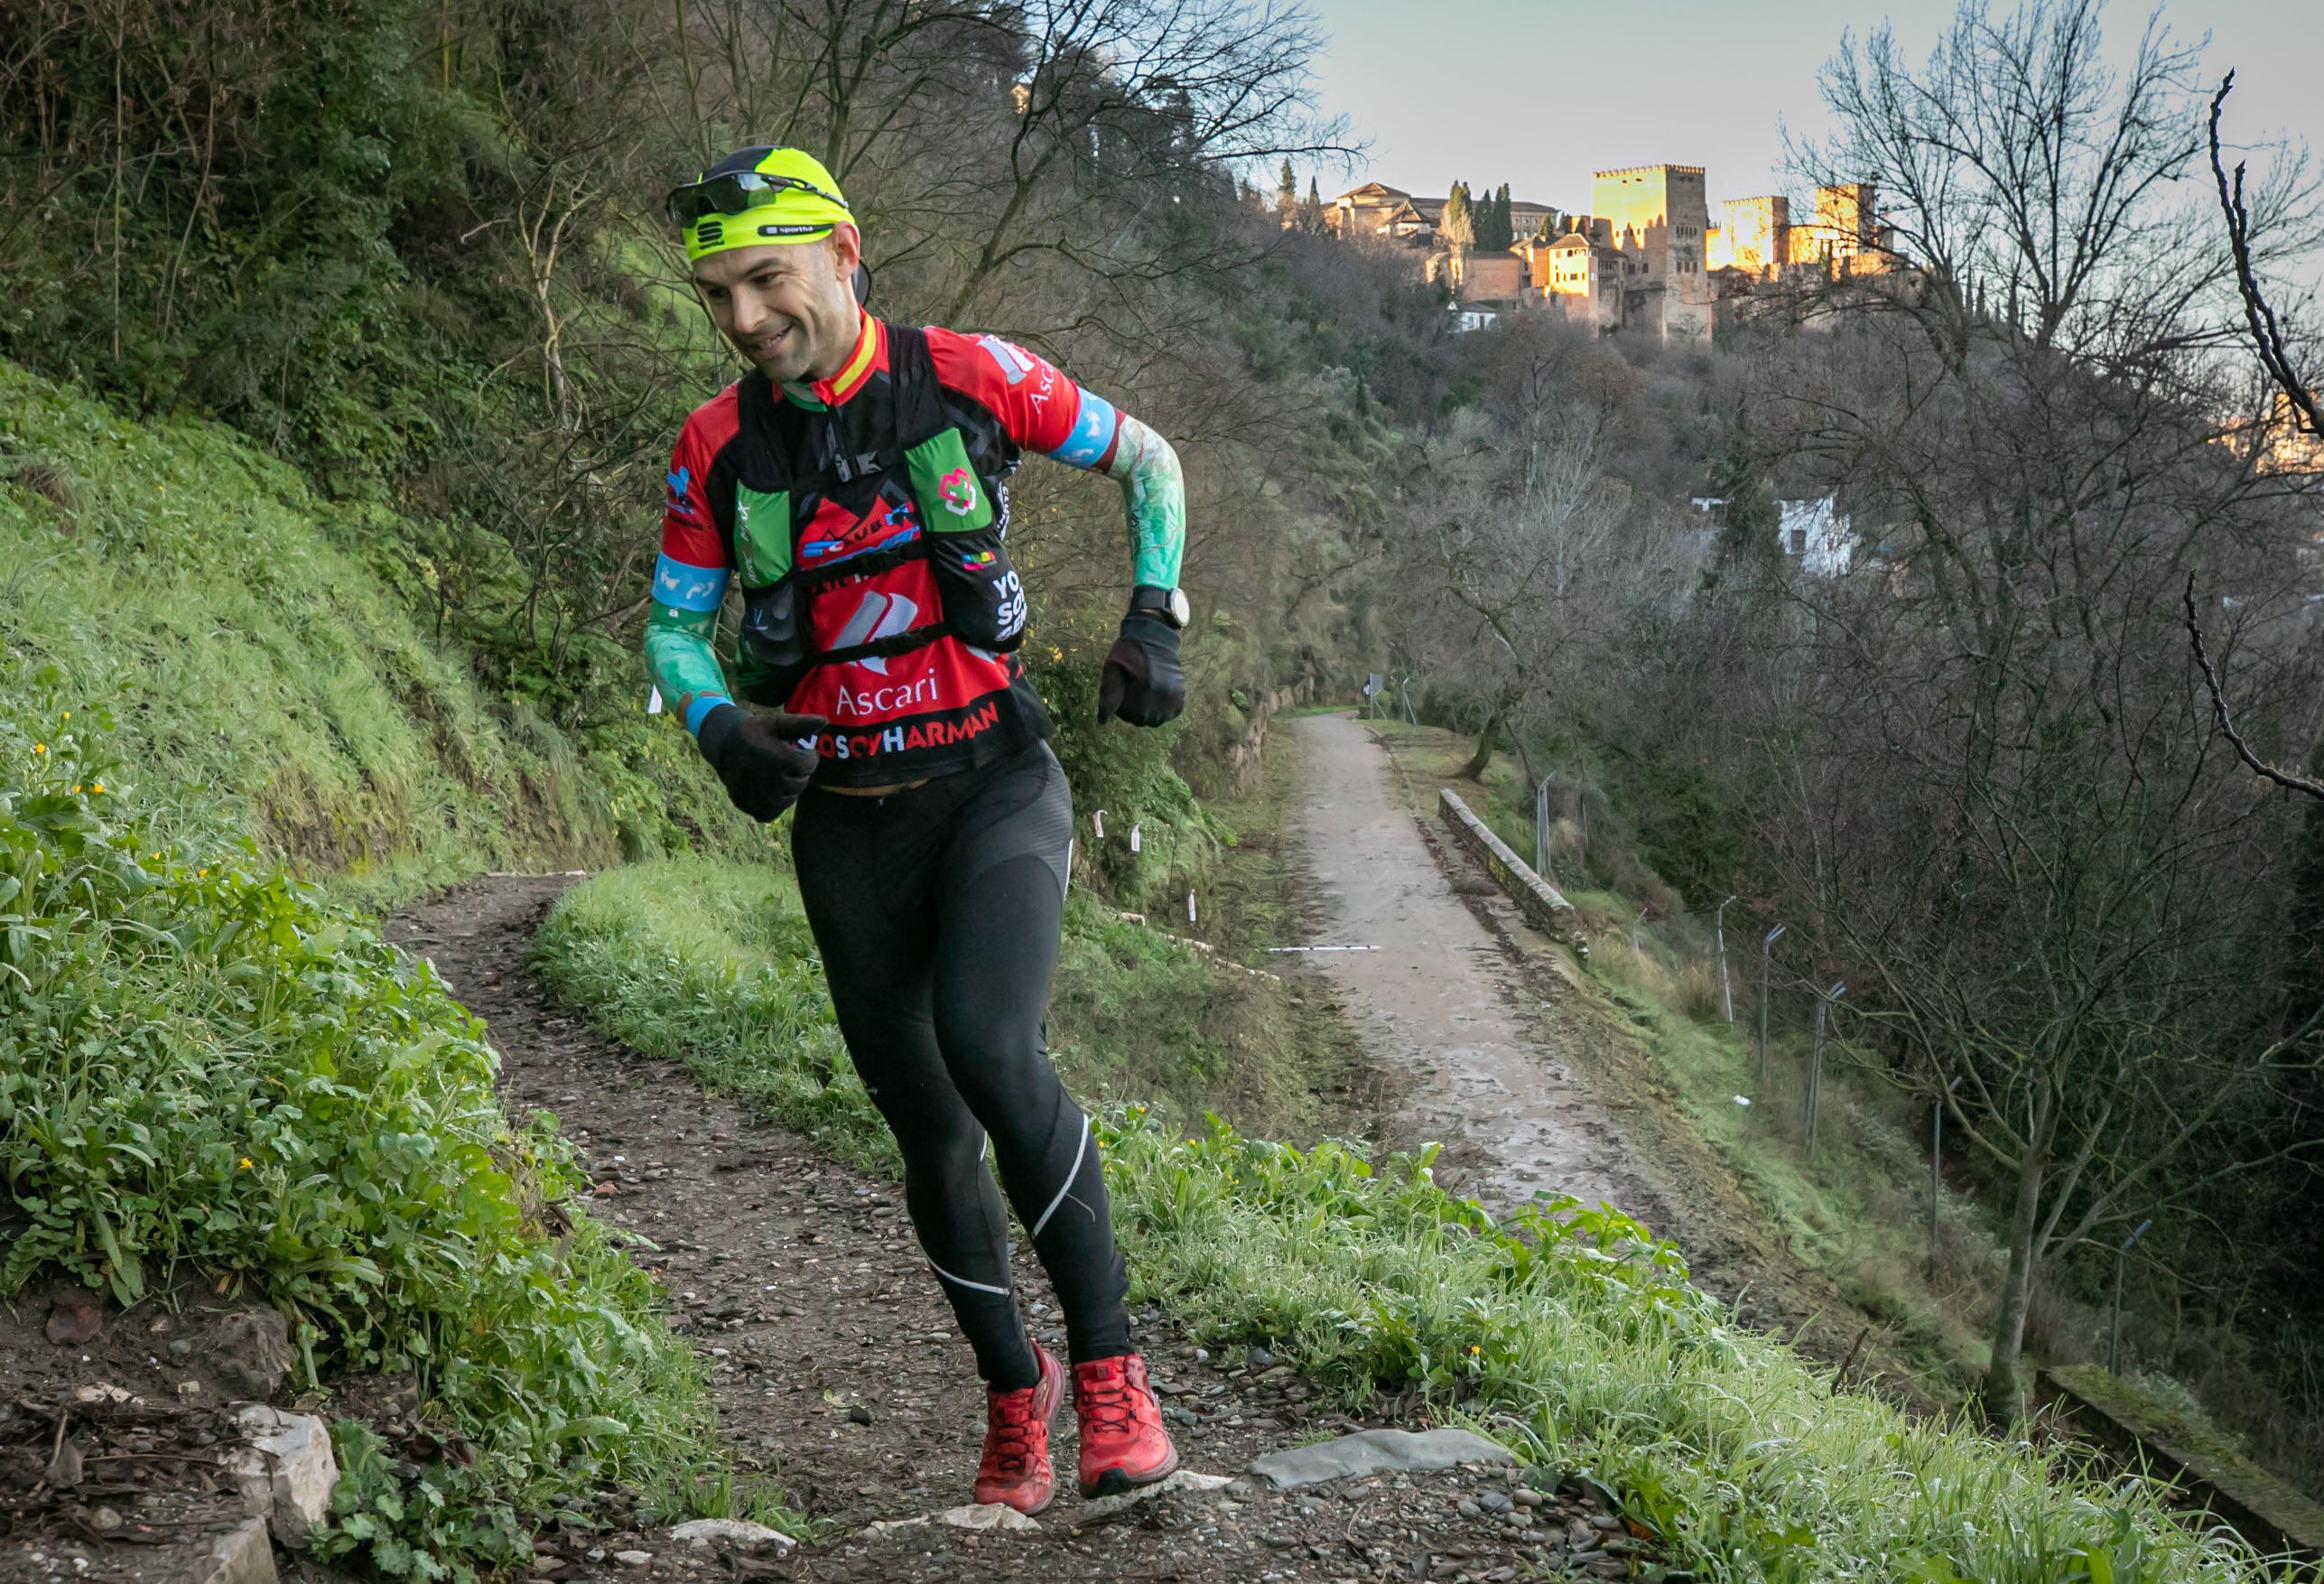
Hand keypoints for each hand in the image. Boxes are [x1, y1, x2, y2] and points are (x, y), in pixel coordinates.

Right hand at [697, 705, 826, 821]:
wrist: (723, 747)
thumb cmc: (754, 733)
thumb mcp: (775, 723)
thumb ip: (800, 723)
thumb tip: (824, 721)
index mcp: (778, 759)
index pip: (809, 764)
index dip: (807, 756)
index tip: (798, 750)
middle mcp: (770, 781)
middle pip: (801, 783)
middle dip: (798, 772)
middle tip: (786, 762)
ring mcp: (759, 797)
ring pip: (789, 799)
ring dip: (788, 788)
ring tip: (777, 773)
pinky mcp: (751, 807)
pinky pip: (773, 812)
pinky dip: (774, 802)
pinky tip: (769, 788)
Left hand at [1096, 613, 1183, 727]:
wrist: (1155, 639)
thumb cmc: (1129, 653)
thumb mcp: (1112, 670)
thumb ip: (1108, 695)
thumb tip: (1102, 721)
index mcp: (1136, 696)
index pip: (1127, 717)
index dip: (1123, 707)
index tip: (1125, 691)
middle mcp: (1155, 702)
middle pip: (1142, 720)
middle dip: (1136, 709)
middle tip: (1136, 689)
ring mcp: (1169, 701)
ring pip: (1156, 719)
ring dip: (1151, 711)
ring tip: (1147, 692)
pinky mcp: (1179, 696)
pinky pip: (1171, 713)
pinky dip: (1165, 708)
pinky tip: (1158, 694)